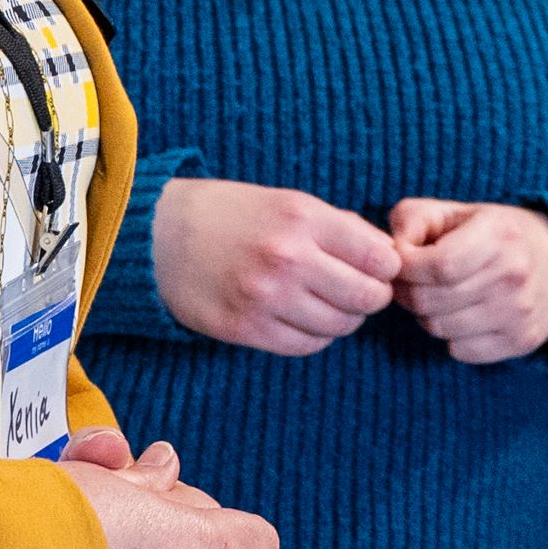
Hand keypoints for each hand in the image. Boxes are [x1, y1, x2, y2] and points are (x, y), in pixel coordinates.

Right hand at [153, 178, 400, 355]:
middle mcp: (288, 258)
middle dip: (371, 297)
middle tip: (358, 291)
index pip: (380, 257)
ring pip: (339, 327)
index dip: (388, 267)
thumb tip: (387, 258)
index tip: (379, 268)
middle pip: (366, 298)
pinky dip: (314, 336)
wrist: (159, 236)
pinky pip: (306, 347)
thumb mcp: (288, 201)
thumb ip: (339, 228)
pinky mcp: (246, 329)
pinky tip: (301, 317)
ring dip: (341, 318)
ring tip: (324, 302)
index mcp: (303, 217)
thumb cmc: (232, 215)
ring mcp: (266, 298)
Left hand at [388, 197, 547, 363]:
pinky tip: (463, 316)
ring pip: (439, 329)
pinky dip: (452, 338)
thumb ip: (412, 220)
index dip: (405, 269)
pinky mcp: (522, 340)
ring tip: (440, 297)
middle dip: (409, 293)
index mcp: (498, 233)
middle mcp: (514, 273)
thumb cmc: (490, 236)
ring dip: (427, 316)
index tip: (403, 264)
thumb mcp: (454, 212)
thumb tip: (391, 253)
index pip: (437, 266)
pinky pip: (460, 351)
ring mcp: (520, 311)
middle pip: (430, 301)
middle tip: (413, 283)